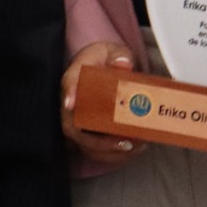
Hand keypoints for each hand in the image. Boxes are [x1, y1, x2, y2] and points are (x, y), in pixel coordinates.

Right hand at [60, 41, 141, 165]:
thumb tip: (124, 64)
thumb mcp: (113, 51)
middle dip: (98, 141)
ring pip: (83, 145)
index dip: (69, 93)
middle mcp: (70, 102)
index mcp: (75, 76)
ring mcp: (76, 121)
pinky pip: (94, 151)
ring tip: (137, 147)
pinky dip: (113, 155)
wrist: (101, 69)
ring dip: (110, 151)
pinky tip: (134, 149)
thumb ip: (120, 55)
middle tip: (126, 141)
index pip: (68, 83)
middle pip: (72, 126)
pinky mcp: (86, 134)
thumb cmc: (106, 61)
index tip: (72, 104)